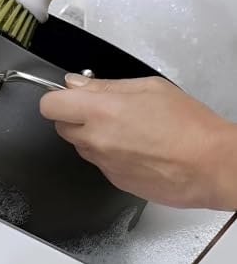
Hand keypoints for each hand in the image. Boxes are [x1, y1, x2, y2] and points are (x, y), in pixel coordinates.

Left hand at [40, 74, 236, 209]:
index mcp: (101, 111)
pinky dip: (107, 152)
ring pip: (80, 145)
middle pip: (61, 126)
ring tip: (124, 127)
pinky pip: (99, 161)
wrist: (213, 165)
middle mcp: (96, 139)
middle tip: (100, 108)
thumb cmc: (188, 124)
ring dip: (91, 134)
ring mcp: (104, 164)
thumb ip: (104, 85)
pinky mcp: (115, 180)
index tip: (67, 95)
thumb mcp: (147, 87)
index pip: (49, 106)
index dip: (56, 98)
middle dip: (73, 115)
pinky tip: (133, 146)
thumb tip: (75, 83)